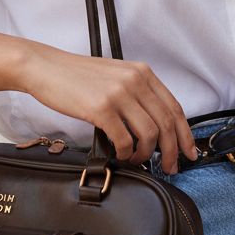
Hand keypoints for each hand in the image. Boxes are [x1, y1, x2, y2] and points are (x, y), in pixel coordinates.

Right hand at [21, 43, 197, 174]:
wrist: (45, 67)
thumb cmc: (77, 76)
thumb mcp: (115, 76)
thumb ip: (136, 93)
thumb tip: (154, 126)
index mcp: (142, 72)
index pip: (174, 107)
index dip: (185, 134)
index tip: (189, 152)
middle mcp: (134, 80)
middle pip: (166, 123)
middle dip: (172, 151)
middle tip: (170, 167)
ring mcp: (118, 94)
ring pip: (149, 134)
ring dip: (146, 154)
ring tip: (137, 159)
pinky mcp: (101, 108)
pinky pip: (124, 139)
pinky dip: (126, 152)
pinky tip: (120, 154)